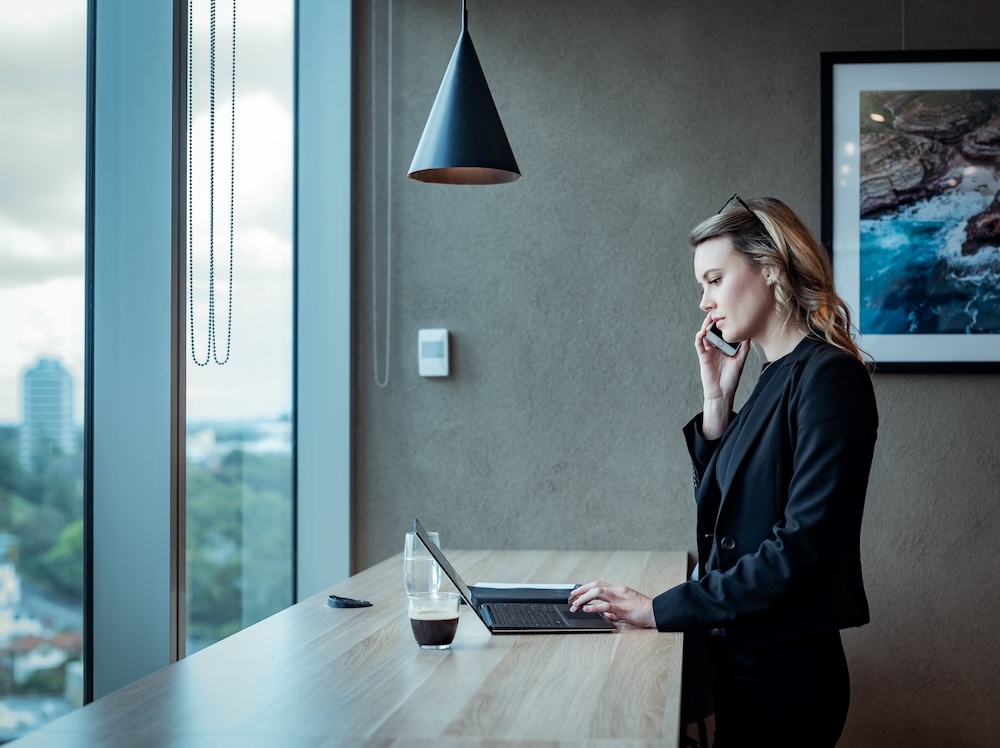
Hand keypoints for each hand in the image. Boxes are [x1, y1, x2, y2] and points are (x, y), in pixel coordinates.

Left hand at [567, 581, 654, 627]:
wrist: (657, 613)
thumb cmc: (644, 611)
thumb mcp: (627, 608)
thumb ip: (615, 611)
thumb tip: (606, 615)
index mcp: (619, 589)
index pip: (598, 584)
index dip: (585, 587)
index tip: (576, 593)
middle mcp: (619, 590)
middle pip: (596, 586)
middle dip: (581, 591)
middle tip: (571, 599)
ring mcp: (621, 598)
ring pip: (598, 592)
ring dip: (584, 598)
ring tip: (575, 605)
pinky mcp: (624, 609)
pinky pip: (606, 606)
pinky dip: (594, 607)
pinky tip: (586, 609)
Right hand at [695, 314, 749, 438]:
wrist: (722, 392)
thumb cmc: (731, 378)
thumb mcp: (740, 361)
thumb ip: (743, 348)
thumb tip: (749, 335)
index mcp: (725, 347)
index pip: (723, 332)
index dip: (724, 323)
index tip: (728, 313)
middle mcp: (716, 347)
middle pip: (713, 331)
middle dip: (714, 321)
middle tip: (717, 311)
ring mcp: (708, 351)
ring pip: (705, 335)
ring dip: (706, 326)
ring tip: (710, 319)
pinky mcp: (703, 356)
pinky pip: (699, 344)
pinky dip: (699, 337)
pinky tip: (702, 332)